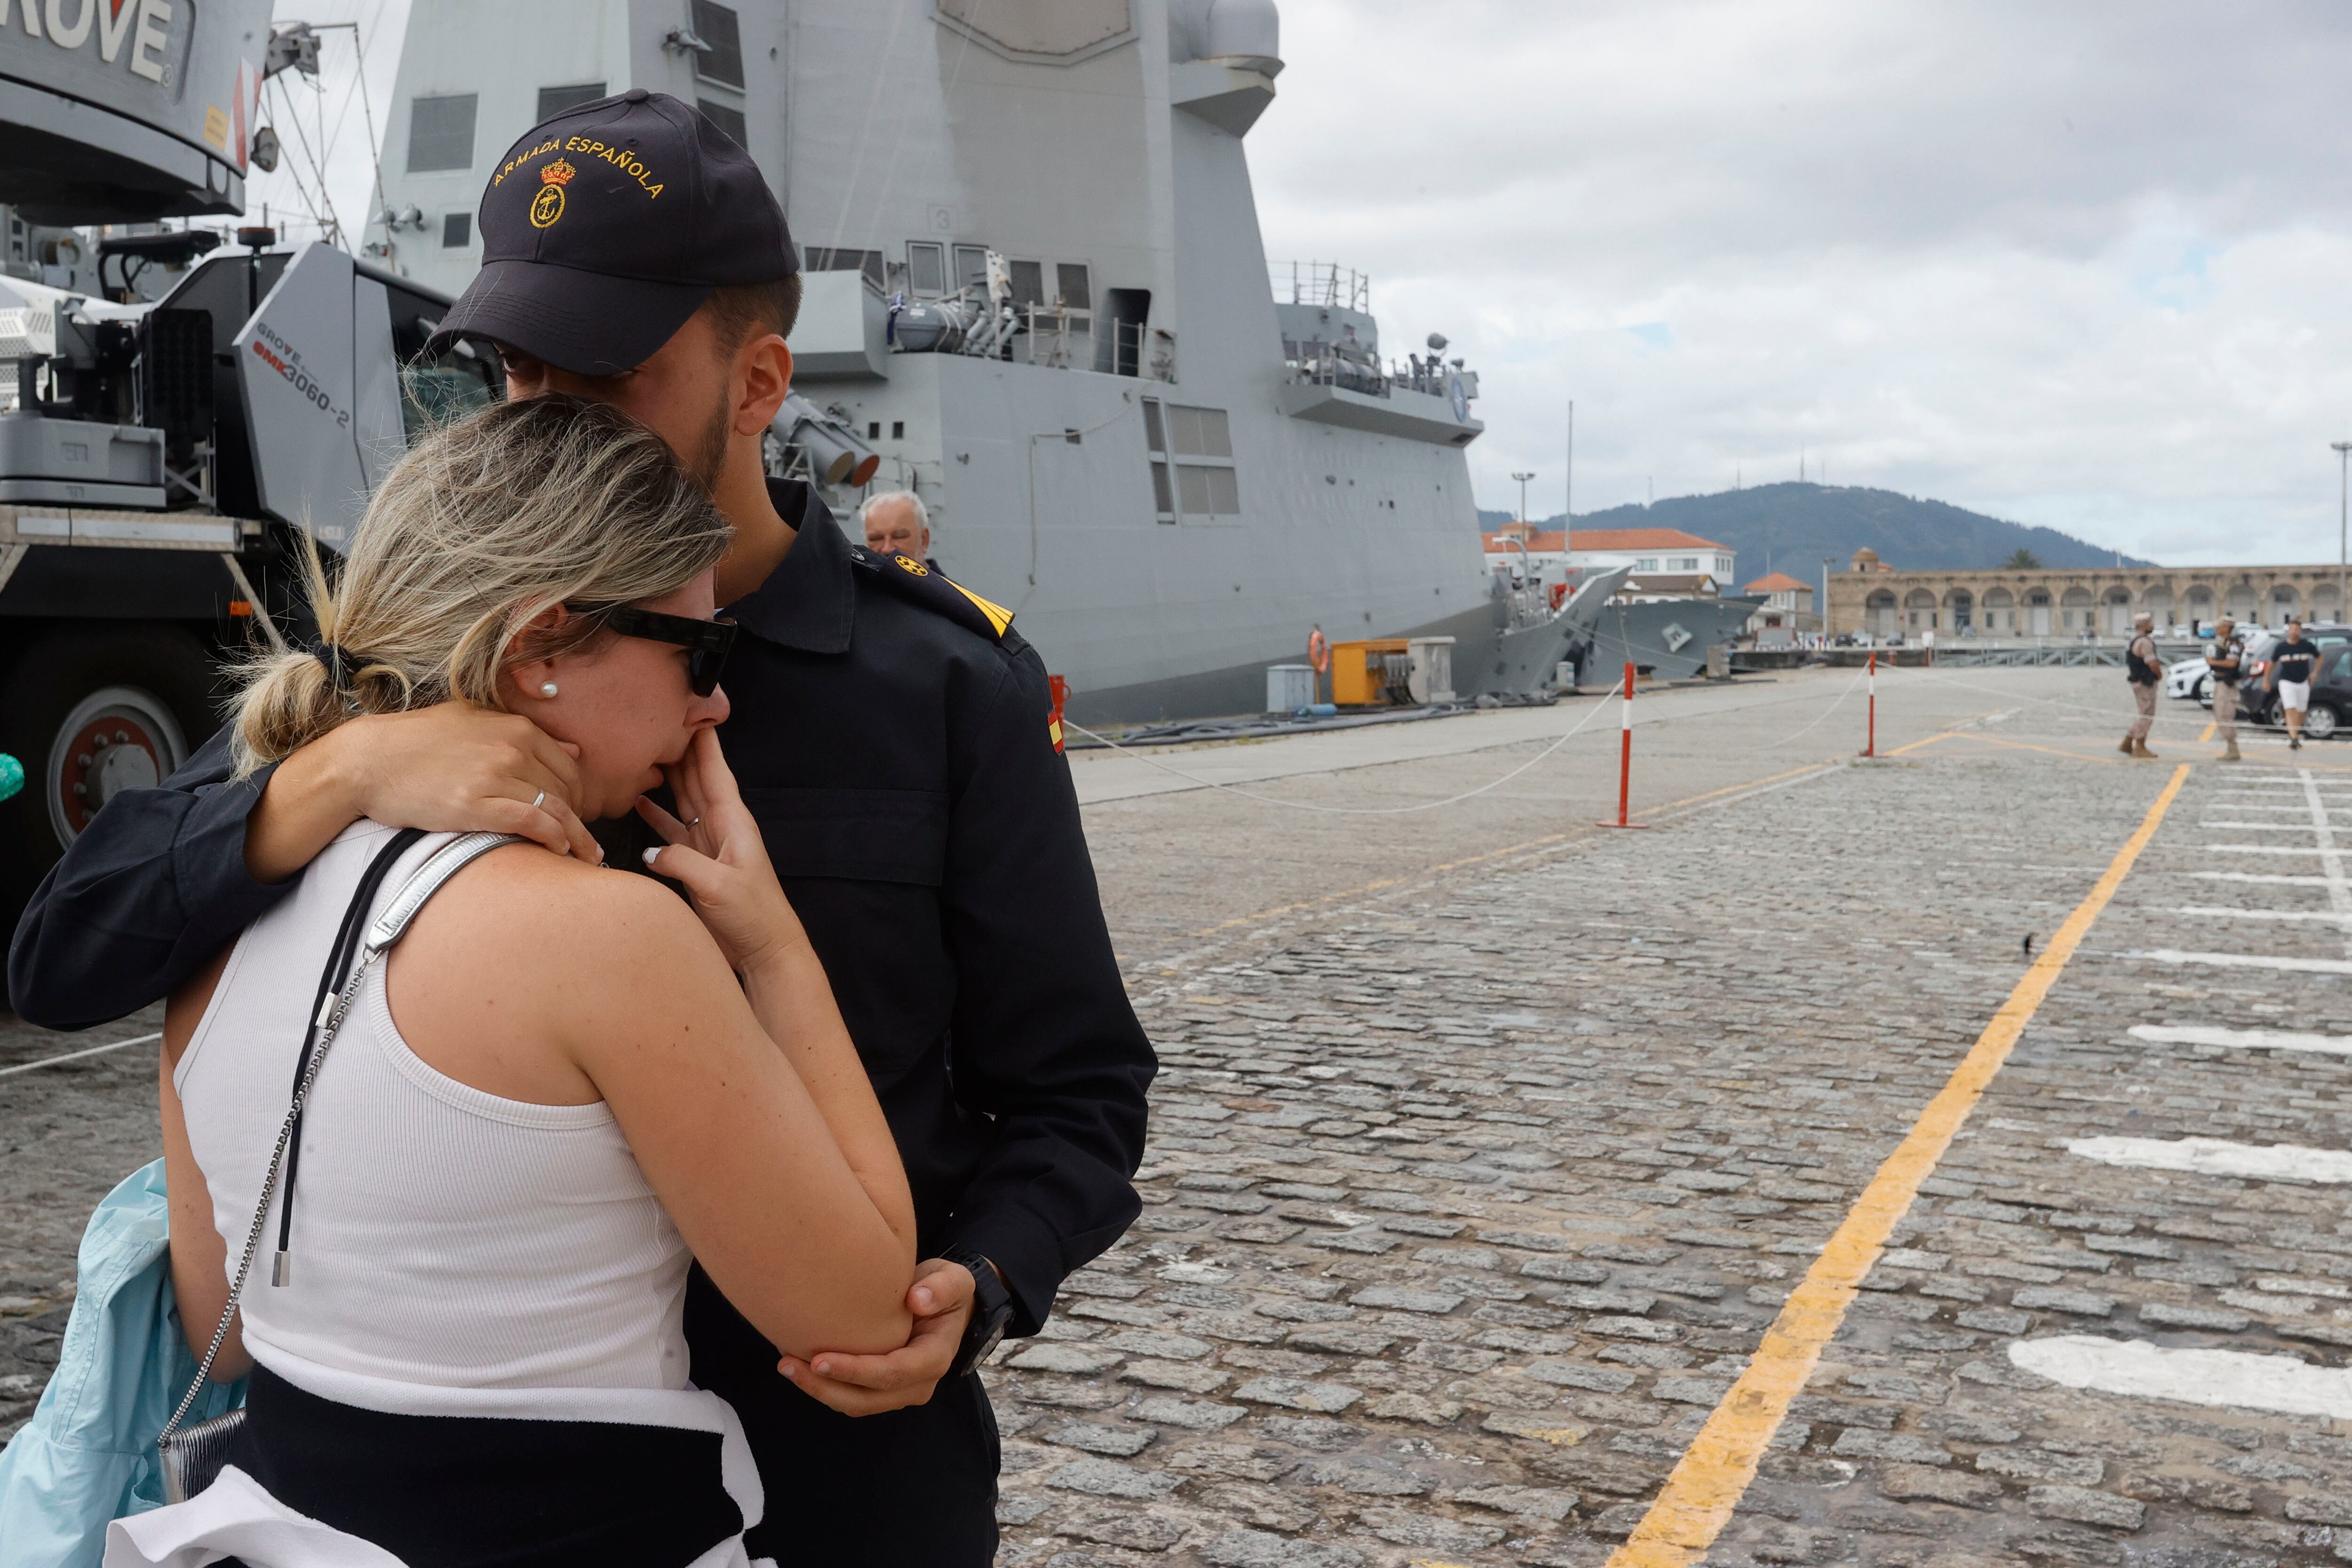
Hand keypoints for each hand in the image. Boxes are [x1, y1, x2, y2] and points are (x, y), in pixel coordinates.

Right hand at [255, 701, 598, 880]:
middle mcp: (512, 749)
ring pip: (556, 809)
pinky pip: (532, 824)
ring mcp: (495, 777)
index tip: (580, 814)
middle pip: (567, 790)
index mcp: (516, 728)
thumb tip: (575, 749)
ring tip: (587, 858)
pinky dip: (553, 839)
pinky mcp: (476, 806)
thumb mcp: (473, 722)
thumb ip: (523, 734)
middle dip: (580, 819)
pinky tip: (559, 852)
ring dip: (577, 837)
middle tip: (585, 842)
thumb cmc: (417, 742)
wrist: (368, 760)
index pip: (569, 765)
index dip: (580, 794)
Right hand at [637, 727, 806, 972]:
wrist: (764, 949)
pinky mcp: (696, 862)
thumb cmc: (754, 916)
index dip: (703, 738)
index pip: (714, 769)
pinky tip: (638, 801)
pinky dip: (656, 815)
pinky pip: (672, 830)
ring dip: (665, 775)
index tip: (691, 706)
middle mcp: (720, 825)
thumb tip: (651, 851)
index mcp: (732, 821)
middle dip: (678, 746)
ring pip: (682, 798)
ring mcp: (707, 842)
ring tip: (641, 751)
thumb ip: (683, 863)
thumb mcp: (719, 887)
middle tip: (655, 718)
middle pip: (695, 776)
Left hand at [775, 1259, 974, 1416]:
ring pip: (854, 1403)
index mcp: (934, 1359)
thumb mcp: (953, 1280)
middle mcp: (917, 1384)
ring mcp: (898, 1391)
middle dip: (825, 1387)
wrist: (941, 1303)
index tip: (819, 1359)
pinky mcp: (879, 1389)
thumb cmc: (944, 1290)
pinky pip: (849, 1396)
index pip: (892, 1373)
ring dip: (818, 1390)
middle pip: (867, 1398)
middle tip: (788, 1365)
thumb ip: (941, 1287)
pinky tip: (798, 1364)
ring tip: (785, 1365)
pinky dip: (823, 1385)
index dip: (855, 1370)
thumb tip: (917, 1300)